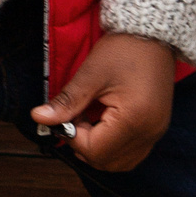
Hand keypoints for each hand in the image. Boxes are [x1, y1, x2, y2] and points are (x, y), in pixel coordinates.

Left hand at [31, 31, 175, 171]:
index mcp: (134, 119)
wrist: (155, 34)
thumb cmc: (125, 49)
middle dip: (85, 146)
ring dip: (98, 149)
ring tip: (90, 120)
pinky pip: (131, 152)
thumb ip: (66, 102)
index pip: (95, 150)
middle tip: (77, 118)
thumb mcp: (91, 74)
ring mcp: (156, 132)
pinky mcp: (156, 128)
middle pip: (107, 162)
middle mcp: (149, 132)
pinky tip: (104, 123)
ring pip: (120, 162)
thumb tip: (39, 118)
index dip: (74, 137)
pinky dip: (113, 146)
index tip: (68, 116)